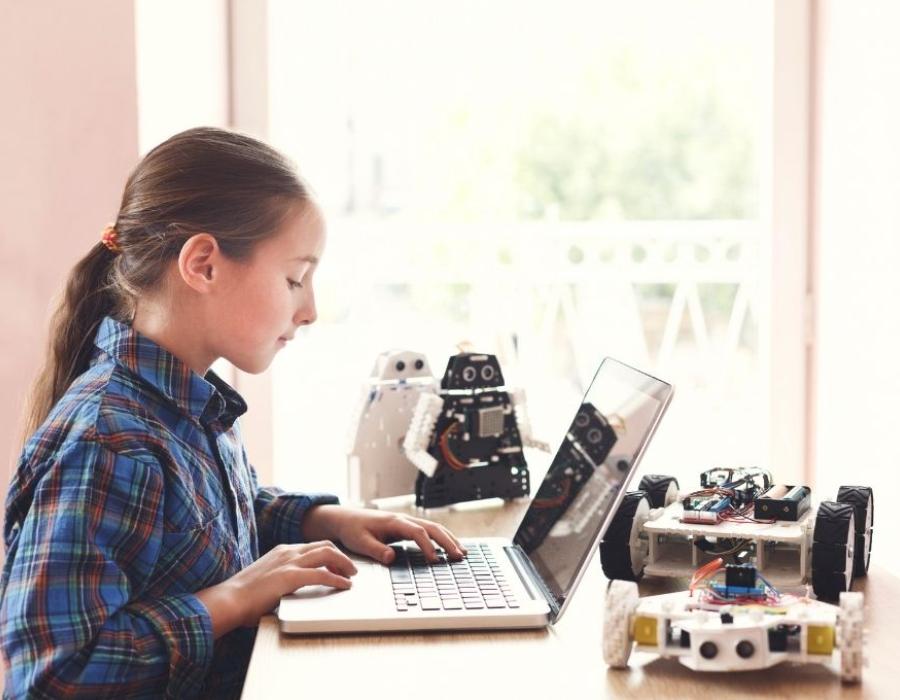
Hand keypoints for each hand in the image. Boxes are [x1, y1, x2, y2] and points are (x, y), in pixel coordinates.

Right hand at [196, 540, 356, 636]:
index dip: (330, 554)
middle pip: (325, 545)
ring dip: (344, 563)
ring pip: (327, 553)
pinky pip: (322, 573)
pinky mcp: (291, 576)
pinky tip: (345, 585)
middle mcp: (288, 551)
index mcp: (282, 550)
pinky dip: (337, 579)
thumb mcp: (267, 579)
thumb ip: (282, 577)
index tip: (339, 564)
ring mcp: (289, 562)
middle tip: (351, 569)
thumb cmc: (243, 596)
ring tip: (352, 575)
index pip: (313, 545)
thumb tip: (294, 588)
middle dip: (341, 556)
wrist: (229, 600)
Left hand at [302, 505, 467, 564]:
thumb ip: (376, 549)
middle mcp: (403, 520)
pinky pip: (429, 531)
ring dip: (448, 539)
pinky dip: (442, 538)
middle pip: (432, 528)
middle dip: (447, 541)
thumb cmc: (353, 530)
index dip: (428, 546)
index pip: (417, 533)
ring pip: (433, 528)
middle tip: (459, 556)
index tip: (435, 561)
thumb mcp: (360, 542)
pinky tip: (450, 547)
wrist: (346, 519)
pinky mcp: (406, 527)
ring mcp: (406, 522)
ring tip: (462, 552)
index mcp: (394, 522)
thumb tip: (391, 557)